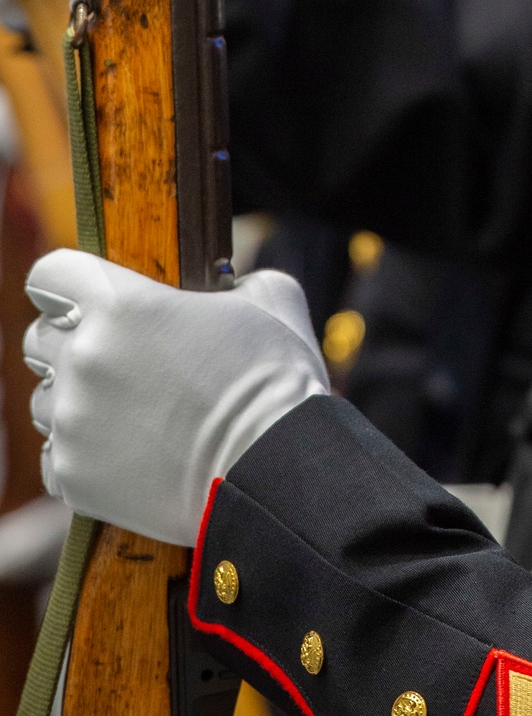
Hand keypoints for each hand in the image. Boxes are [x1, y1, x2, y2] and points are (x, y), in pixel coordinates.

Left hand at [24, 251, 329, 545]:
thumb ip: (231, 280)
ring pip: (46, 399)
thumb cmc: (274, 378)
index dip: (70, 282)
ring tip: (131, 411)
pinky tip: (128, 450)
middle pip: (38, 338)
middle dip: (71, 342)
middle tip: (121, 358)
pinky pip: (56, 455)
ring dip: (78, 400)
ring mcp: (73, 421)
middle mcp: (84, 358)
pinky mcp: (73, 476)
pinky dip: (85, 453)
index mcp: (119, 303)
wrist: (272, 470)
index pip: (50, 275)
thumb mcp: (269, 297)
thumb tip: (227, 287)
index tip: (90, 297)